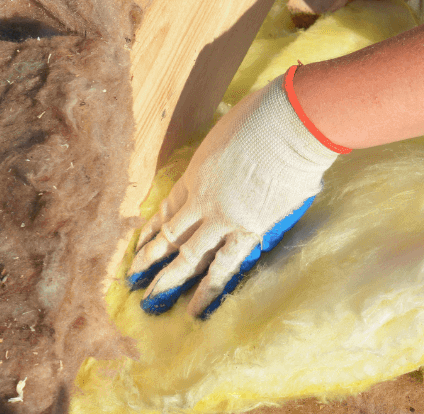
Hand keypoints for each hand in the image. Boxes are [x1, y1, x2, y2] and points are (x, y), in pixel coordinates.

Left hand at [127, 68, 343, 316]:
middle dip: (150, 261)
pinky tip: (197, 307)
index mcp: (196, 174)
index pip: (167, 209)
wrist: (290, 124)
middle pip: (170, 236)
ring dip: (169, 281)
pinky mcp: (250, 229)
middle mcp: (202, 200)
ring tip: (152, 302)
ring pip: (189, 256)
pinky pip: (225, 264)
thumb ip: (227, 154)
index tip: (139, 246)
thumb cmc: (266, 116)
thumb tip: (239, 159)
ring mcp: (223, 218)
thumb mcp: (231, 132)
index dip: (152, 230)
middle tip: (133, 282)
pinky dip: (209, 287)